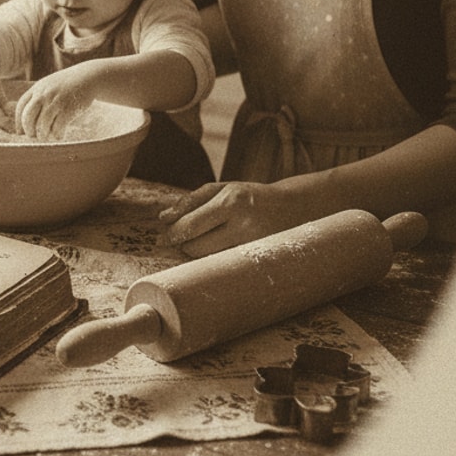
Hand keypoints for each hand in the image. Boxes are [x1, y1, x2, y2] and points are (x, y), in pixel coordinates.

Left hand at [14, 65, 97, 139]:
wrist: (89, 77)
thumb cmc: (67, 85)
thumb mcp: (49, 85)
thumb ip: (38, 97)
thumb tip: (28, 120)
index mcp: (37, 88)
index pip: (21, 106)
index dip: (18, 121)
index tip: (20, 132)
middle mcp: (44, 94)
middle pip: (28, 116)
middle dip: (28, 130)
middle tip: (32, 136)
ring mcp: (56, 101)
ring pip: (42, 124)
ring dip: (42, 135)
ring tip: (46, 137)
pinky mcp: (68, 109)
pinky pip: (58, 126)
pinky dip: (57, 134)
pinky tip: (60, 135)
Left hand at [157, 180, 319, 256]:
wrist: (293, 209)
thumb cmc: (250, 196)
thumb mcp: (221, 188)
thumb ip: (190, 201)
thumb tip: (163, 219)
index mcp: (231, 202)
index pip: (191, 226)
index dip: (172, 235)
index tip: (161, 240)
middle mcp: (243, 225)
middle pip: (196, 248)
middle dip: (184, 245)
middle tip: (183, 239)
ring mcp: (253, 246)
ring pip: (209, 260)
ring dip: (199, 253)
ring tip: (208, 240)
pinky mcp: (259, 262)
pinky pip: (224, 266)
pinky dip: (216, 260)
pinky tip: (222, 249)